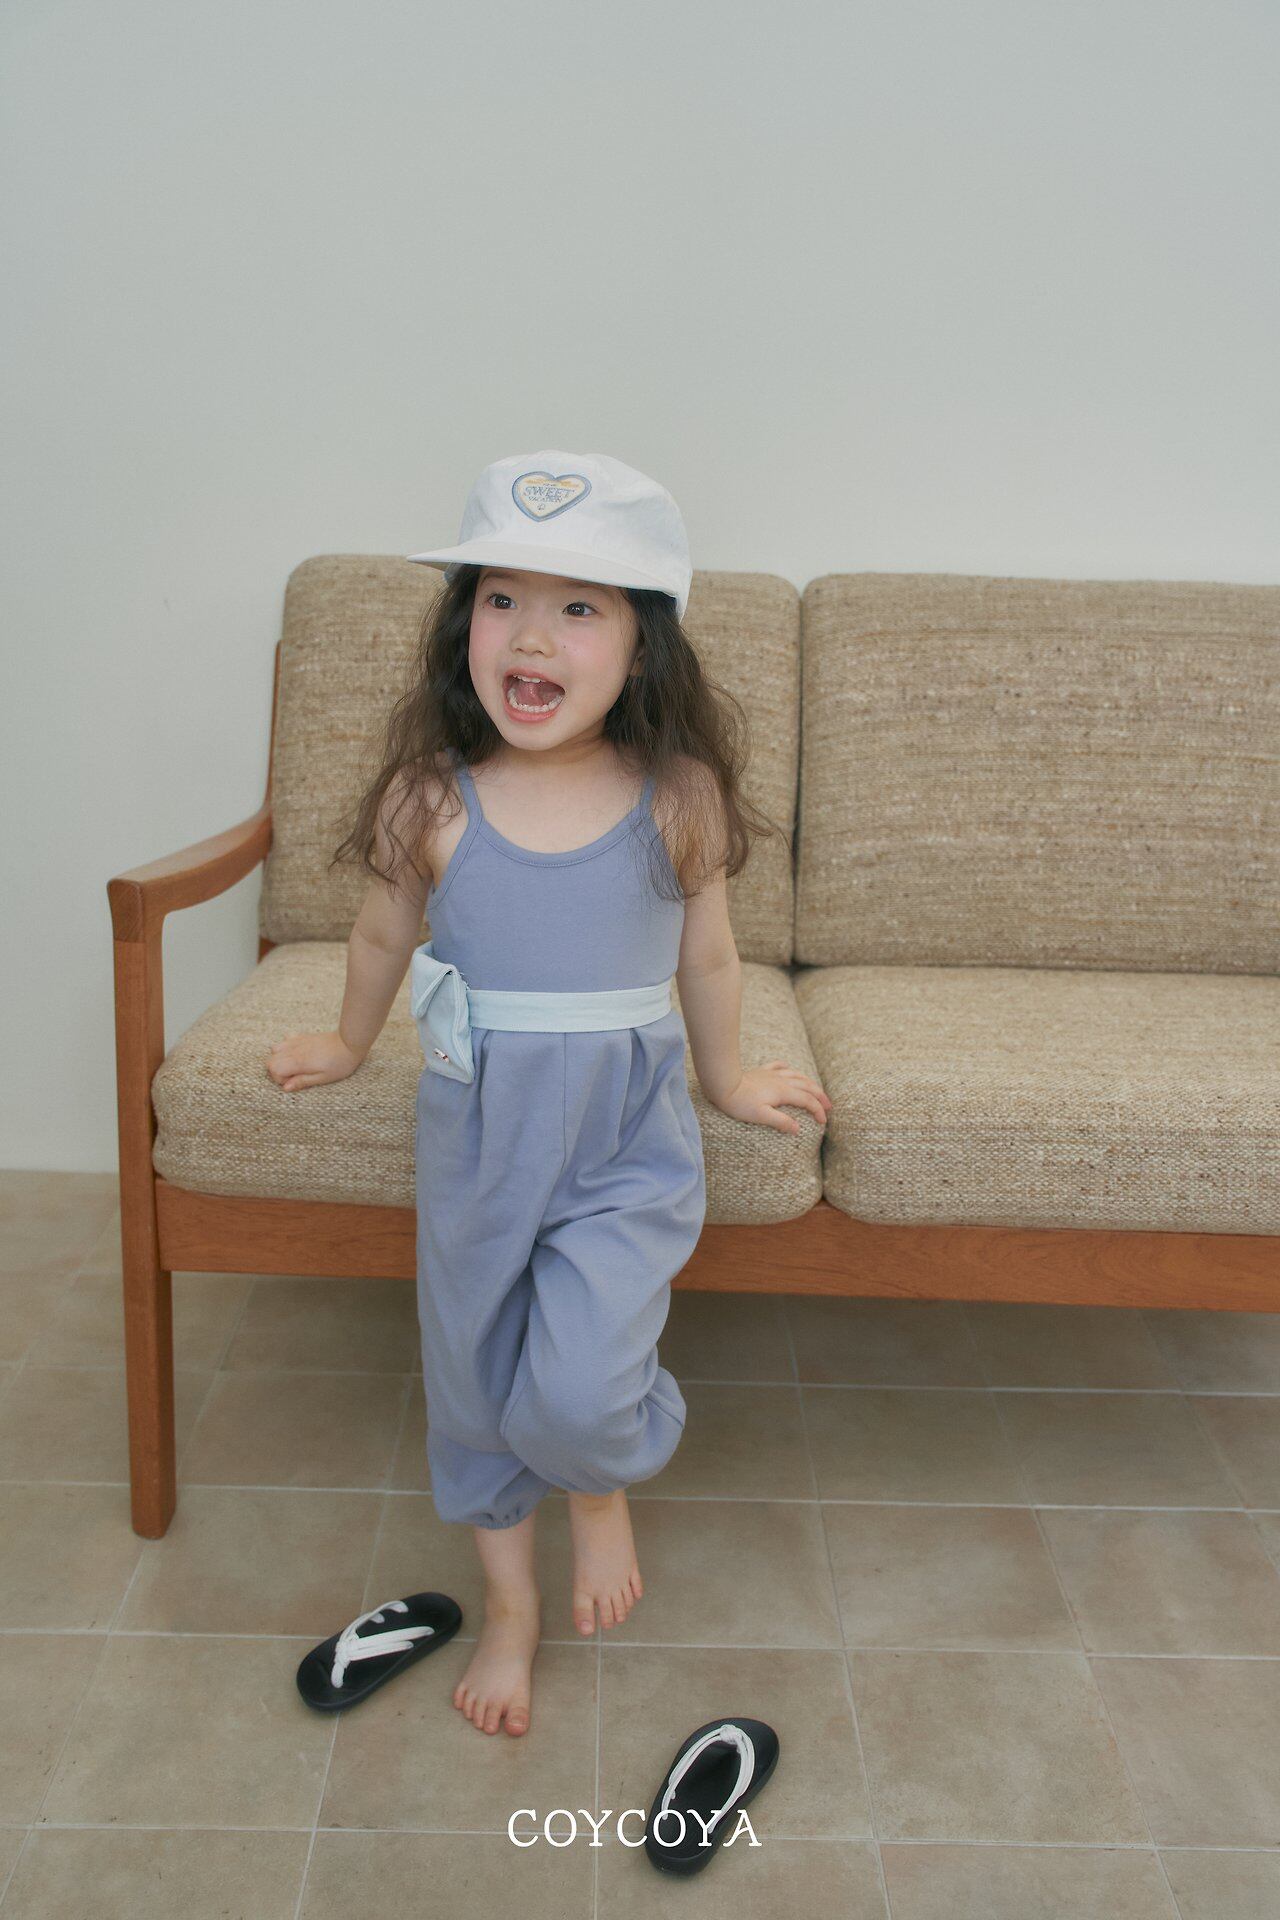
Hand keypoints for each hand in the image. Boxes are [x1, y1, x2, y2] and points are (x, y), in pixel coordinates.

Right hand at [266, 1030, 365, 1091]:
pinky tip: (299, 1054)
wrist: (350, 1042)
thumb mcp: (323, 1078)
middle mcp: (294, 1049)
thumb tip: (286, 1088)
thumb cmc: (340, 1063)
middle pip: (270, 1060)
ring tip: (295, 1066)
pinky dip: (287, 1048)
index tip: (294, 1082)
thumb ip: (302, 1082)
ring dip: (280, 1059)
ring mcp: (297, 1041)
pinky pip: (285, 1040)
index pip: (273, 1068)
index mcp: (298, 1061)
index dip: (280, 1079)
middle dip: (277, 1071)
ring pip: (275, 1049)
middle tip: (294, 1076)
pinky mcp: (303, 1036)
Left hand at [711, 1060, 833, 1135]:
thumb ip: (780, 1121)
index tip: (823, 1121)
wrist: (723, 1085)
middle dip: (820, 1096)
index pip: (807, 1101)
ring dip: (809, 1083)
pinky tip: (790, 1069)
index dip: (818, 1111)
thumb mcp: (761, 1116)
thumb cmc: (740, 1103)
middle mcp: (781, 1081)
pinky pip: (780, 1066)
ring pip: (797, 1075)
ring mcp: (772, 1074)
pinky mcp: (762, 1071)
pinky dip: (789, 1068)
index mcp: (783, 1092)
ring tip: (816, 1089)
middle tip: (828, 1106)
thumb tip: (797, 1128)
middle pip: (807, 1086)